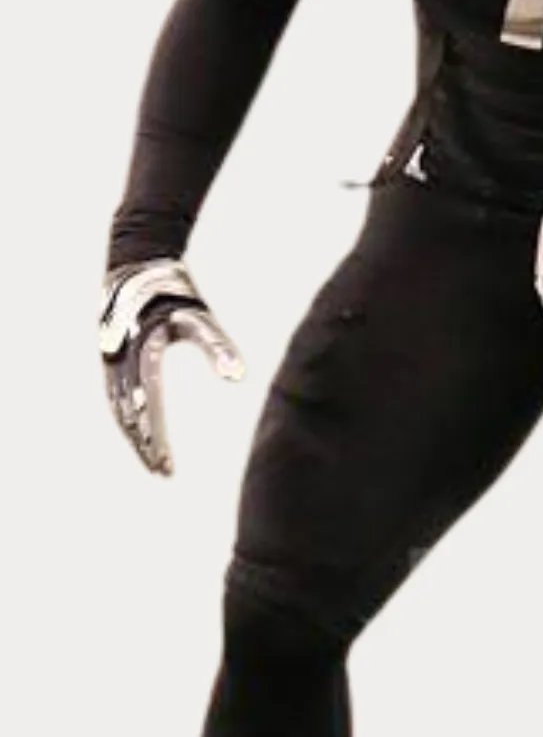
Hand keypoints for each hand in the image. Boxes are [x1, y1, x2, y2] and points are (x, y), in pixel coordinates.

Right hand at [99, 258, 243, 475]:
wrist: (138, 265)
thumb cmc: (173, 292)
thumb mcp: (199, 318)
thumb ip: (218, 348)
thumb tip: (238, 378)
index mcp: (143, 356)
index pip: (149, 409)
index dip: (155, 439)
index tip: (165, 465)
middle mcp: (121, 363)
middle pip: (129, 416)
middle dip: (144, 446)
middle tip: (162, 472)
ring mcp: (111, 361)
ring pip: (118, 409)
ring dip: (133, 436)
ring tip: (151, 460)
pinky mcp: (110, 357)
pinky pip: (114, 396)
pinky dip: (124, 417)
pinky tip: (136, 430)